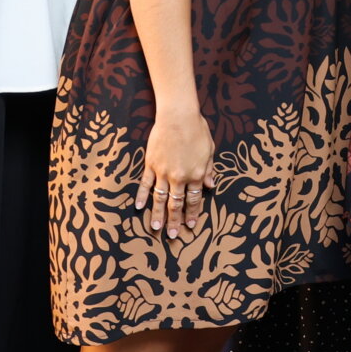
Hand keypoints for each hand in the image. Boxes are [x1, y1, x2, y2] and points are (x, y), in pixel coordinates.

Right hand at [137, 107, 214, 234]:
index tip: (191, 225)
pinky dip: (142, 197)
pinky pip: (146, 184)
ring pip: (160, 199)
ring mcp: (163, 172)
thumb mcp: (209, 150)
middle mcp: (179, 177)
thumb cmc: (197, 129)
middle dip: (175, 221)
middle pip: (176, 204)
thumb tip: (211, 185)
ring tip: (155, 229)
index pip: (194, 199)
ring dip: (158, 215)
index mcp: (196, 174)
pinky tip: (139, 207)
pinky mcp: (151, 165)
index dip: (193, 213)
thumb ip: (209, 169)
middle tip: (173, 235)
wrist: (178, 117)